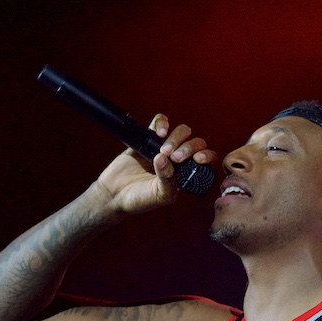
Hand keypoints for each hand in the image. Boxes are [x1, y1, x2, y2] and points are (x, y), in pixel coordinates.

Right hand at [96, 113, 216, 213]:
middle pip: (196, 143)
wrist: (114, 194)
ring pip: (182, 131)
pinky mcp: (149, 138)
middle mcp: (180, 160)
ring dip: (177, 138)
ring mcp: (165, 147)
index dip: (207, 156)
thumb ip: (167, 180)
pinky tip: (158, 133)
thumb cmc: (140, 199)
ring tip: (162, 150)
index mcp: (188, 174)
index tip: (198, 159)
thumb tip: (165, 159)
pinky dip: (163, 123)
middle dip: (188, 148)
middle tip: (174, 158)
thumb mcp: (160, 196)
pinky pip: (161, 121)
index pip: (207, 160)